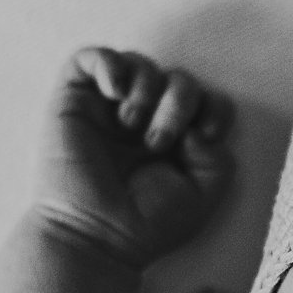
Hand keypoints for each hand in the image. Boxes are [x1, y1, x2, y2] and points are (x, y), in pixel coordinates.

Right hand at [34, 47, 234, 265]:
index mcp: (178, 139)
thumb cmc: (147, 221)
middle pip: (179, 78)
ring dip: (147, 89)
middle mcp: (147, 120)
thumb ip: (218, 153)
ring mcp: (110, 110)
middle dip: (179, 102)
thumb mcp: (204, 191)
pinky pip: (91, 57)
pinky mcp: (74, 101)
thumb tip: (194, 124)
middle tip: (158, 142)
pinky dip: (109, 64)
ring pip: (141, 64)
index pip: (206, 99)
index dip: (213, 107)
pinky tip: (116, 92)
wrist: (96, 236)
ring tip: (132, 126)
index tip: (206, 134)